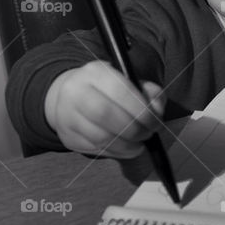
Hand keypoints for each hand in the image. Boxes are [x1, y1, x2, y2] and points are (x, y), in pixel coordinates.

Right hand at [44, 60, 166, 158]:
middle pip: (105, 114)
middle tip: (147, 134)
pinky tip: (126, 148)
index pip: (119, 91)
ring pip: (99, 137)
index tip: (155, 122)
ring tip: (139, 143)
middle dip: (133, 129)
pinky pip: (95, 149)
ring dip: (126, 145)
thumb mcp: (131, 81)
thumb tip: (157, 110)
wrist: (72, 96)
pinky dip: (116, 152)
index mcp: (95, 72)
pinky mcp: (67, 136)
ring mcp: (67, 115)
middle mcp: (75, 91)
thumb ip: (150, 92)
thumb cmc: (109, 90)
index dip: (141, 111)